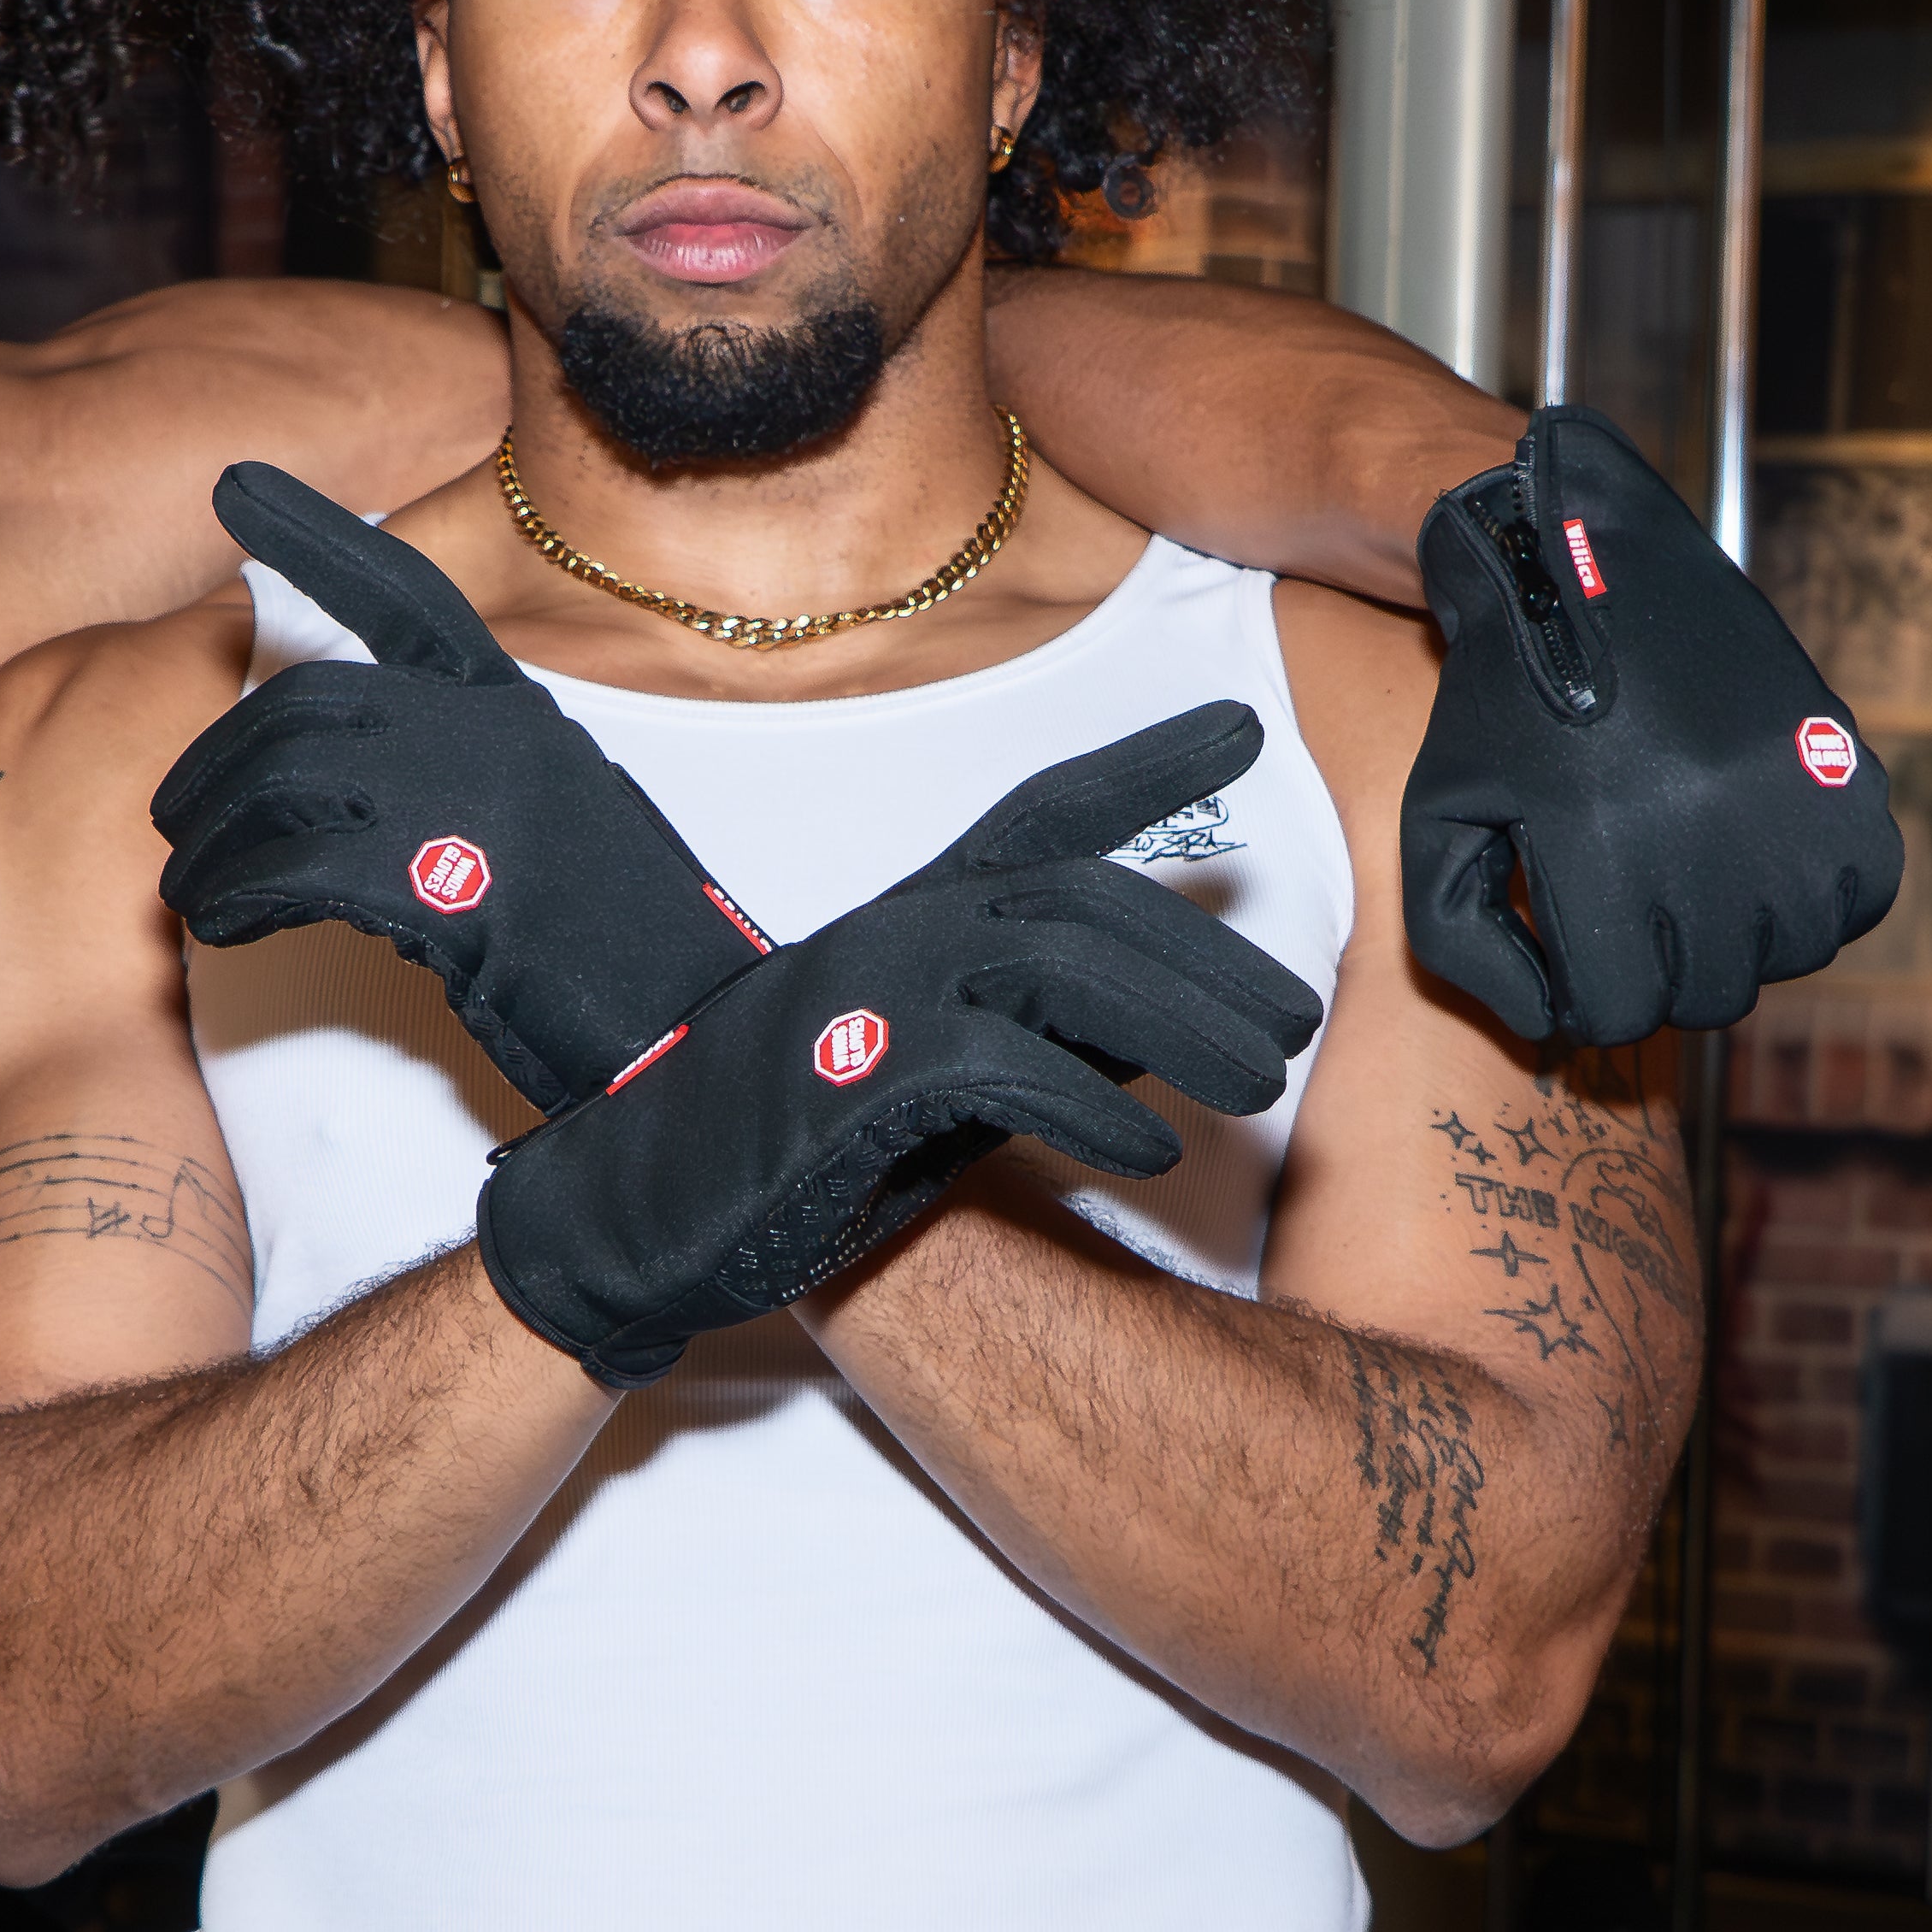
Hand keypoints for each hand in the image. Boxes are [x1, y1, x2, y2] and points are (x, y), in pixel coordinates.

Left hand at [152, 461, 773, 1110]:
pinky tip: (229, 927)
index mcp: (514, 708)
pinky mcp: (450, 887)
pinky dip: (242, 897)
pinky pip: (300, 869)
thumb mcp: (546, 817)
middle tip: (175, 822)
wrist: (686, 1028)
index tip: (236, 487)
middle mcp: (492, 732)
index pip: (404, 594)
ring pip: (284, 788)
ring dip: (214, 845)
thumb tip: (349, 781)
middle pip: (303, 710)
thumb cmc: (608, 942)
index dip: (317, 540)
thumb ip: (462, 773)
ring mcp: (474, 803)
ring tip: (191, 893)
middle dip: (214, 763)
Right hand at [478, 706, 1324, 1383]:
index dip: (1142, 765)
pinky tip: (1151, 1148)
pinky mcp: (846, 1078)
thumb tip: (1150, 1028)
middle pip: (1082, 904)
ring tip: (1260, 1086)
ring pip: (1056, 967)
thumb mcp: (924, 1064)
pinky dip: (1087, 1103)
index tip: (1241, 727)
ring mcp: (866, 994)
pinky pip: (995, 1066)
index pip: (1039, 813)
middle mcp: (894, 929)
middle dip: (1204, 957)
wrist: (637, 1204)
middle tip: (1294, 1023)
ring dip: (1177, 1024)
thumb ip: (1025, 1027)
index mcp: (910, 912)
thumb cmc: (786, 1140)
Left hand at [1405, 409, 1902, 1043]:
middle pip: (1708, 996)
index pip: (1618, 1012)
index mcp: (1602, 843)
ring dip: (1738, 943)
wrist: (1581, 568)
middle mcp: (1710, 826)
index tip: (1575, 959)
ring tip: (1688, 884)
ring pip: (1788, 956)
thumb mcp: (1439, 818)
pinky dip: (1812, 898)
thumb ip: (1460, 940)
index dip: (1585, 1002)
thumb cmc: (1498, 707)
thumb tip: (1541, 1019)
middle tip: (1632, 921)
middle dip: (1661, 978)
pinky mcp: (1850, 769)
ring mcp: (1794, 797)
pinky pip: (1858, 899)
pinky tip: (1753, 858)